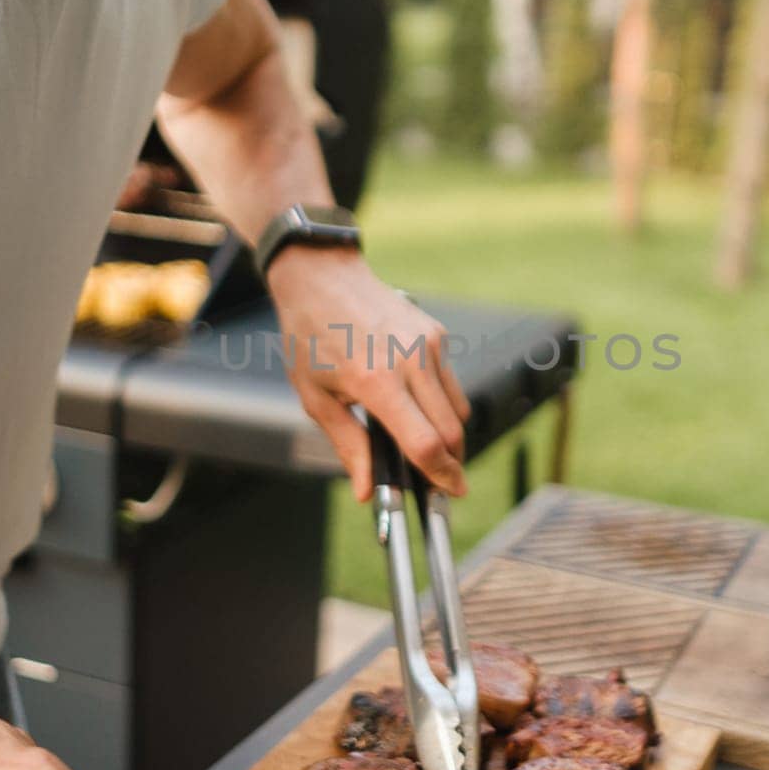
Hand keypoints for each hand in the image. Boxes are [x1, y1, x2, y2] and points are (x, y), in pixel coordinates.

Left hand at [267, 246, 471, 502]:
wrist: (323, 277)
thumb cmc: (311, 336)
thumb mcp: (315, 397)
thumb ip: (347, 445)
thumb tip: (367, 490)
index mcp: (375, 382)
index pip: (424, 443)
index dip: (442, 475)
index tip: (452, 492)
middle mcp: (409, 362)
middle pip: (451, 431)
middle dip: (450, 461)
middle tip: (440, 480)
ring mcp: (428, 345)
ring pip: (457, 409)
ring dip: (447, 433)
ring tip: (420, 439)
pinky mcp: (436, 334)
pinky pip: (449, 382)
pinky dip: (440, 402)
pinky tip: (412, 397)